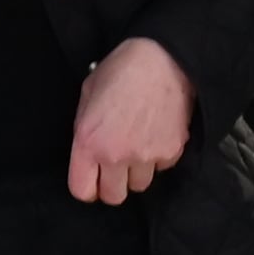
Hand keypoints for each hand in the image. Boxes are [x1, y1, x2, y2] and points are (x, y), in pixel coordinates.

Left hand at [68, 36, 195, 205]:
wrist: (163, 58)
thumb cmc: (121, 69)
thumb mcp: (88, 95)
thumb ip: (85, 129)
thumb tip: (89, 152)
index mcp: (89, 142)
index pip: (82, 191)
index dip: (88, 186)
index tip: (94, 179)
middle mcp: (116, 155)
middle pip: (114, 196)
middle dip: (114, 184)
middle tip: (117, 164)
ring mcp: (146, 156)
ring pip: (140, 184)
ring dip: (137, 171)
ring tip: (139, 144)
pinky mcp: (171, 152)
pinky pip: (162, 167)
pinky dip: (159, 156)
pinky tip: (156, 132)